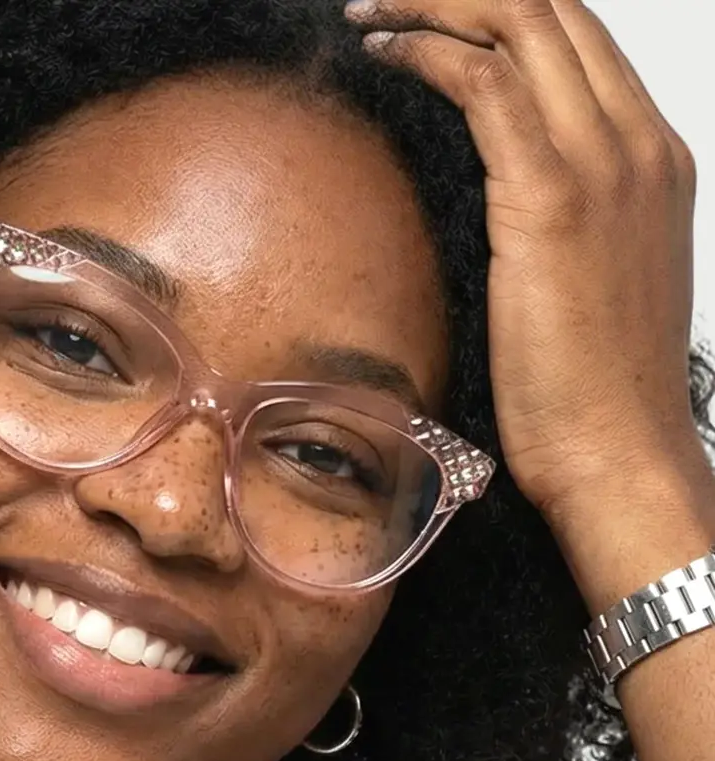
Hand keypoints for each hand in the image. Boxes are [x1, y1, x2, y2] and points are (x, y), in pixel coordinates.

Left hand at [344, 0, 701, 521]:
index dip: (502, 8)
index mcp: (652, 160)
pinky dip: (429, 52)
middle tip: (389, 0)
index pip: (579, 42)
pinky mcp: (552, 200)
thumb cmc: (598, 391)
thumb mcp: (590, 285)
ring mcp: (603, 165)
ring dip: (434, 4)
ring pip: (522, 24)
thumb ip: (561, 225)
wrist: (620, 453)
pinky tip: (384, 52)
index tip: (433, 15)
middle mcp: (638, 144)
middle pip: (554, 9)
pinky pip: (486, 83)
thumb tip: (501, 206)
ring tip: (370, 13)